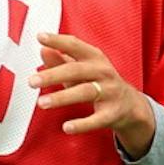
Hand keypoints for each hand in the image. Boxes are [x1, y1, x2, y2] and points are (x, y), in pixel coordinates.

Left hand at [28, 31, 156, 157]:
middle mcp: (103, 72)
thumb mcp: (82, 68)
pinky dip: (82, 124)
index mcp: (94, 57)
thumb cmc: (100, 82)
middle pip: (75, 71)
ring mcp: (109, 92)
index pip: (75, 45)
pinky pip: (97, 119)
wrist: (130, 105)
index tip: (41, 37)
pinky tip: (67, 127)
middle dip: (53, 75)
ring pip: (84, 92)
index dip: (58, 40)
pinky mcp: (112, 113)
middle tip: (32, 81)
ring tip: (42, 102)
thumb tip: (42, 49)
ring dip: (62, 98)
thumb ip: (61, 59)